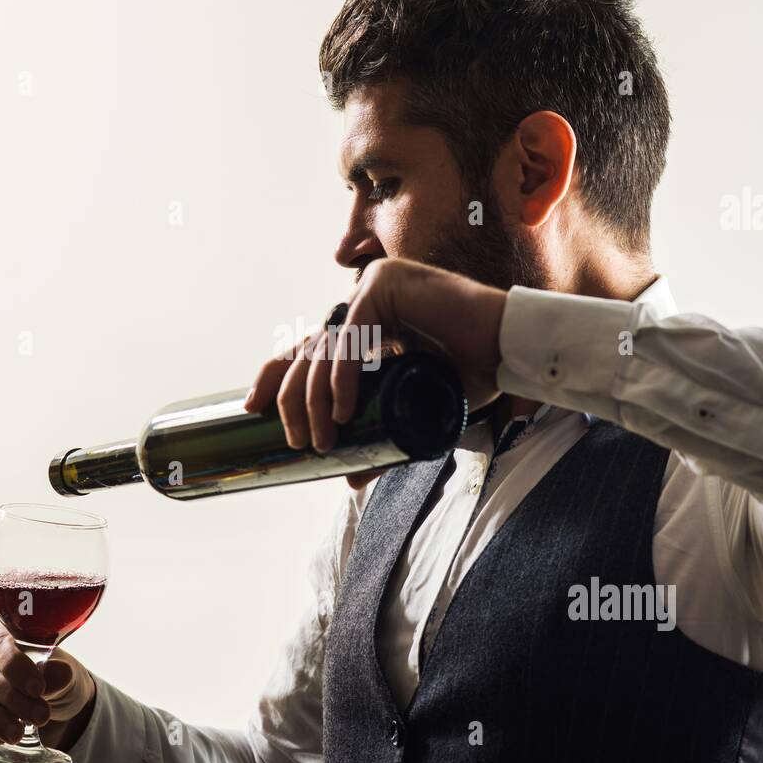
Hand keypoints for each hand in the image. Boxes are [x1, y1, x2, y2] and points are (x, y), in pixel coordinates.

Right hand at [0, 617, 95, 751]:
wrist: (50, 706)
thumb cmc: (53, 680)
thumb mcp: (65, 674)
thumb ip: (59, 673)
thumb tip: (54, 674)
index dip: (16, 666)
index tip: (38, 689)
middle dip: (11, 697)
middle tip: (40, 716)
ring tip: (18, 733)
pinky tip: (1, 739)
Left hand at [245, 258, 507, 454]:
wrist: (510, 349)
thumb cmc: (472, 373)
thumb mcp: (415, 411)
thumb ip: (382, 440)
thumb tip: (349, 477)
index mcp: (364, 324)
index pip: (306, 347)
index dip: (274, 374)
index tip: (252, 407)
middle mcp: (361, 301)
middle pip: (306, 350)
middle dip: (292, 400)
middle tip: (298, 442)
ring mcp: (370, 288)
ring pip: (323, 348)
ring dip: (315, 399)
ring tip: (323, 440)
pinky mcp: (383, 284)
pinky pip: (350, 339)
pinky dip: (343, 377)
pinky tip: (344, 411)